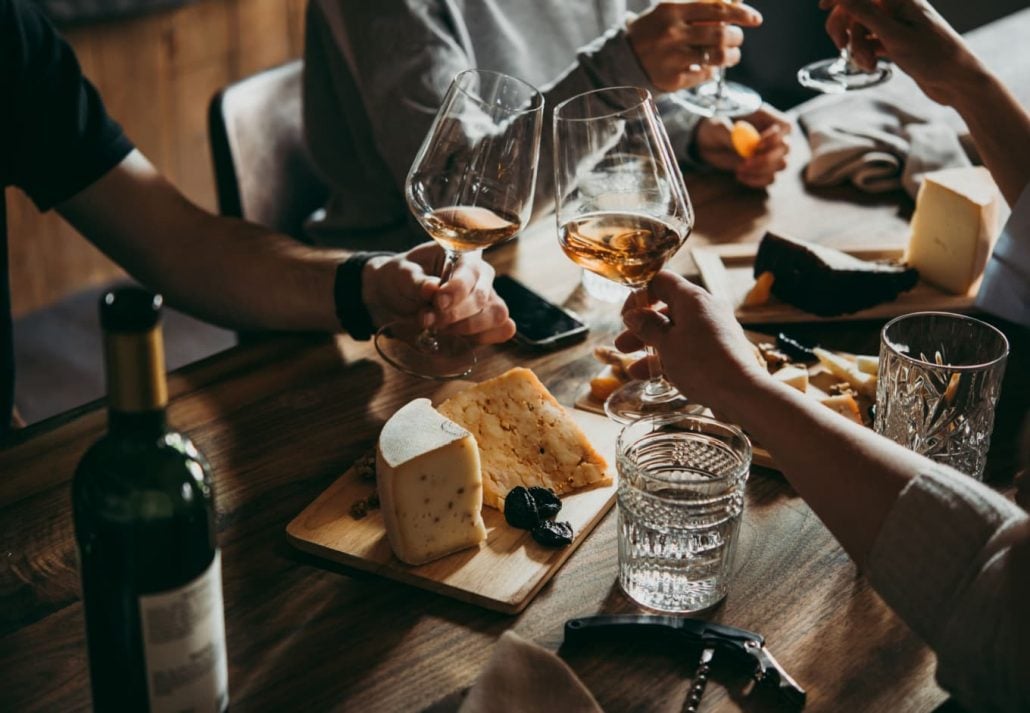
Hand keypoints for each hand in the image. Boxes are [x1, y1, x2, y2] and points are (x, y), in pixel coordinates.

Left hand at [361, 243, 515, 344]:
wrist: (398, 295)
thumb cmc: (403, 277)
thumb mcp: (401, 273)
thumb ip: (416, 280)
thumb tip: (432, 288)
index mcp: (463, 254)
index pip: (470, 272)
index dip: (457, 290)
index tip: (438, 302)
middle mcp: (481, 275)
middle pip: (483, 298)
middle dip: (454, 314)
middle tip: (426, 319)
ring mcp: (489, 297)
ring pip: (496, 315)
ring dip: (466, 328)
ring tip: (438, 327)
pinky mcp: (488, 319)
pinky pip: (502, 329)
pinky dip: (483, 338)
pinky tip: (460, 337)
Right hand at [615, 271, 770, 415]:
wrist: (742, 393)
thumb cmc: (702, 364)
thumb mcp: (667, 345)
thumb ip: (648, 327)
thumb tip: (633, 315)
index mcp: (693, 299)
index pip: (661, 281)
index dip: (640, 295)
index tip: (627, 316)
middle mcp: (706, 309)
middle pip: (667, 310)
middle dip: (642, 328)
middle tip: (622, 345)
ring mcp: (715, 330)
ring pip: (677, 332)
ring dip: (653, 348)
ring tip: (633, 369)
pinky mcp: (720, 350)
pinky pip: (690, 348)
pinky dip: (671, 358)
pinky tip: (654, 377)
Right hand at [627, 1, 762, 92]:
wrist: (624, 59)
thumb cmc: (654, 29)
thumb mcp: (672, 10)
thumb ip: (701, 4)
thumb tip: (736, 1)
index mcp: (672, 10)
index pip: (716, 9)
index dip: (741, 14)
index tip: (756, 19)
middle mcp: (672, 34)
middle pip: (721, 34)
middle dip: (736, 37)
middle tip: (737, 38)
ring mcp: (672, 58)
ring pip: (716, 58)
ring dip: (731, 56)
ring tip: (731, 55)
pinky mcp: (672, 80)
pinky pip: (705, 75)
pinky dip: (712, 70)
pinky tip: (710, 67)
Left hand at [695, 105, 791, 188]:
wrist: (708, 143)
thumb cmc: (715, 128)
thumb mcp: (717, 127)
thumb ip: (730, 134)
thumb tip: (744, 146)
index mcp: (767, 118)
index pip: (785, 127)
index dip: (774, 138)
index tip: (756, 146)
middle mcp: (774, 136)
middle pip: (786, 148)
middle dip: (766, 158)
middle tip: (745, 163)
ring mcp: (772, 153)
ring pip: (781, 165)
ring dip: (761, 171)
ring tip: (739, 169)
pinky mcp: (765, 168)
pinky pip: (771, 178)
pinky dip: (756, 181)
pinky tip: (739, 176)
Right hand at [818, 0, 983, 105]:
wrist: (957, 80)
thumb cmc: (932, 55)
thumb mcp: (893, 34)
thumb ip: (864, 12)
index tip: (822, 7)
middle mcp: (897, 7)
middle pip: (857, 9)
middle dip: (847, 30)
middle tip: (842, 47)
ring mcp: (896, 25)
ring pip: (861, 29)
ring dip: (857, 48)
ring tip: (869, 66)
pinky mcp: (896, 42)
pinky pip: (870, 43)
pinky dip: (866, 54)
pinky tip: (873, 67)